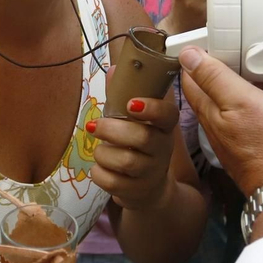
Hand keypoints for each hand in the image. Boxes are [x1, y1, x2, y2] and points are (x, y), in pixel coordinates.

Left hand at [88, 94, 179, 211]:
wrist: (149, 188)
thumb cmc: (138, 145)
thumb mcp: (136, 121)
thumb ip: (123, 96)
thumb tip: (114, 70)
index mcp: (164, 127)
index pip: (168, 115)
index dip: (152, 108)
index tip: (130, 103)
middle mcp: (162, 149)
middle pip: (142, 137)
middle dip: (112, 129)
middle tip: (93, 126)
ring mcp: (151, 173)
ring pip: (125, 161)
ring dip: (103, 153)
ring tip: (100, 149)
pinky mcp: (137, 192)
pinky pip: (112, 182)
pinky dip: (98, 173)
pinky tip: (101, 168)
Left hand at [178, 47, 262, 196]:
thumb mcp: (239, 102)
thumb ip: (214, 78)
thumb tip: (187, 55)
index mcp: (210, 111)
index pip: (192, 78)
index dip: (196, 57)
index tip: (209, 36)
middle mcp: (223, 122)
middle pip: (219, 86)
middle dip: (227, 62)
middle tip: (240, 40)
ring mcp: (245, 132)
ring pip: (245, 96)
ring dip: (253, 75)